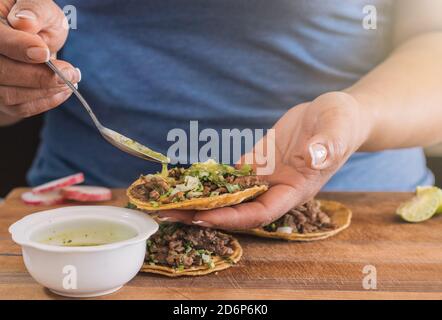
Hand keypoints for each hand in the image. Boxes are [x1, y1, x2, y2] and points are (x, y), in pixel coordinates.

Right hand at [0, 0, 79, 119]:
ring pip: (9, 95)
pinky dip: (46, 101)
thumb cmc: (38, 18)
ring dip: (45, 91)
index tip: (44, 53)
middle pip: (1, 72)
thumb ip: (34, 10)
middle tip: (70, 72)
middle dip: (39, 76)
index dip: (18, 47)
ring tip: (70, 79)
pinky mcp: (1, 98)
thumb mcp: (41, 6)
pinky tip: (64, 90)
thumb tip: (24, 24)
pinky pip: (19, 108)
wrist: (37, 39)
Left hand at [158, 91, 372, 229]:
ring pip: (228, 193)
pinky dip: (207, 177)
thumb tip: (313, 156)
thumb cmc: (343, 122)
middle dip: (203, 213)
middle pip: (236, 209)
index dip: (233, 217)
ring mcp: (264, 175)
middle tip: (166, 214)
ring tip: (164, 200)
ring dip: (198, 198)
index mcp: (295, 188)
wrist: (335, 114)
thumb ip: (326, 145)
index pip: (260, 212)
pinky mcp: (256, 160)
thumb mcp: (337, 129)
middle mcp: (276, 187)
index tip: (203, 216)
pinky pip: (229, 173)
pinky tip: (183, 178)